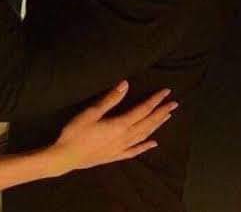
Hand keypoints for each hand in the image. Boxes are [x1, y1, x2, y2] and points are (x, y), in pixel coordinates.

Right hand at [47, 81, 176, 176]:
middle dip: (161, 112)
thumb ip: (110, 99)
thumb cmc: (76, 131)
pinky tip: (153, 144)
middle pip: (147, 123)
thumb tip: (126, 84)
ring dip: (156, 125)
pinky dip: (145, 146)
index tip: (166, 92)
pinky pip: (135, 150)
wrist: (66, 157)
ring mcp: (121, 148)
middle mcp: (125, 137)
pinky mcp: (115, 155)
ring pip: (144, 135)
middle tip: (174, 103)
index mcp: (120, 124)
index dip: (155, 100)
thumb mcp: (91, 112)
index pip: (142, 110)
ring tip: (167, 117)